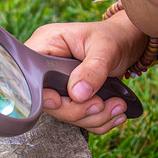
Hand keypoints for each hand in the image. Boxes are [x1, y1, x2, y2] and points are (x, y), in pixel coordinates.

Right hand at [25, 11, 146, 133]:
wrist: (128, 42)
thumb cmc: (114, 36)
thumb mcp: (106, 48)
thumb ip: (92, 69)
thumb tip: (78, 94)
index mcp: (45, 46)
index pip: (30, 76)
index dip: (42, 94)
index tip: (60, 101)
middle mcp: (45, 67)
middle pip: (46, 101)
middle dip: (76, 110)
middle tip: (101, 104)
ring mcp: (56, 85)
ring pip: (63, 114)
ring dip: (91, 117)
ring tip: (117, 106)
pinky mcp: (68, 98)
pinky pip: (76, 118)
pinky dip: (97, 121)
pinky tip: (115, 113)